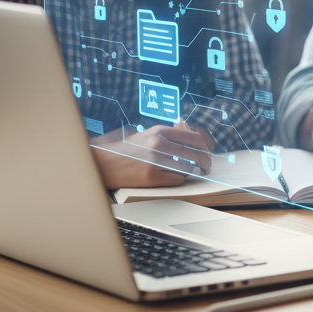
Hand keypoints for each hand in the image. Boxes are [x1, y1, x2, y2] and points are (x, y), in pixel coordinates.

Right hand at [90, 122, 213, 189]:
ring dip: (194, 171)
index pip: (194, 137)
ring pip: (189, 167)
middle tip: (207, 166)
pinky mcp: (151, 178)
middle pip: (196, 153)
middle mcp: (159, 144)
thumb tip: (190, 136)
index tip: (208, 151)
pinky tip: (174, 177)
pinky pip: (176, 180)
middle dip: (205, 161)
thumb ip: (167, 134)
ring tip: (196, 172)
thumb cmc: (127, 148)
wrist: (104, 162)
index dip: (205, 146)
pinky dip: (178, 179)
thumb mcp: (147, 134)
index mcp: (160, 131)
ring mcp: (156, 161)